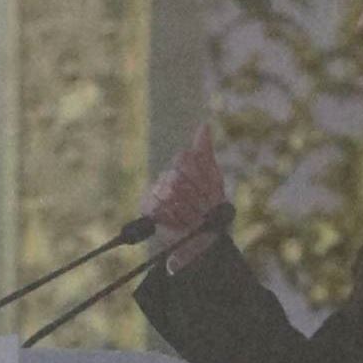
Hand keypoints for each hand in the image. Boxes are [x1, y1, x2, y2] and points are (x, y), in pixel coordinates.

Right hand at [141, 123, 226, 269]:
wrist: (206, 238)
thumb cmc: (213, 208)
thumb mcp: (214, 179)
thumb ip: (205, 153)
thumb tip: (204, 124)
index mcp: (183, 165)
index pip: (183, 158)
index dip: (197, 176)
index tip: (209, 191)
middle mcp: (167, 175)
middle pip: (175, 177)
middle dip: (193, 196)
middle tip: (202, 209)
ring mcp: (156, 191)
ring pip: (166, 193)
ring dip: (185, 210)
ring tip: (193, 218)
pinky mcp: (148, 209)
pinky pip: (155, 207)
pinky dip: (172, 218)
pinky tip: (179, 224)